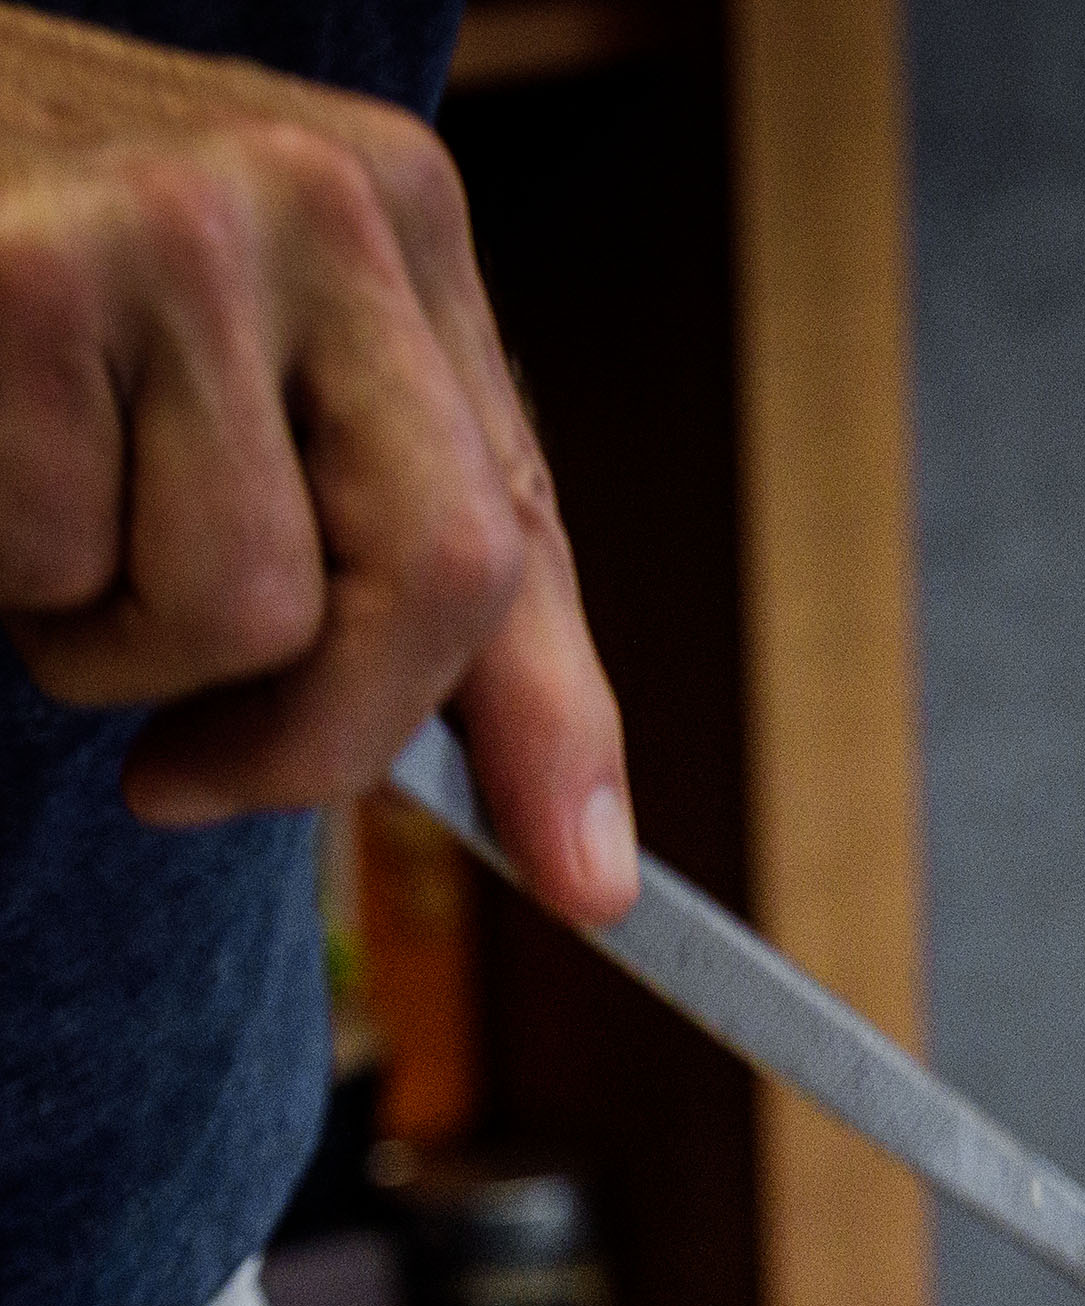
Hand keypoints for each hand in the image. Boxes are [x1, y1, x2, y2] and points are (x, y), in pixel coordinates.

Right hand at [0, 5, 632, 922]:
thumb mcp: (257, 388)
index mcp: (399, 217)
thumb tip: (586, 866)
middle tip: (182, 777)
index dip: (553, 728)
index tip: (586, 886)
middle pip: (431, 584)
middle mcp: (319, 201)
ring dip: (101, 632)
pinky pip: (55, 562)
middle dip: (310, 734)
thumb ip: (408, 579)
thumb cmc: (41, 293)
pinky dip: (1, 560)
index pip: (515, 526)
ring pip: (230, 610)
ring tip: (37, 505)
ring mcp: (176, 228)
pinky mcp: (20, 281)